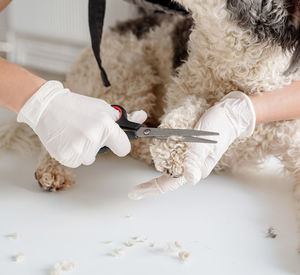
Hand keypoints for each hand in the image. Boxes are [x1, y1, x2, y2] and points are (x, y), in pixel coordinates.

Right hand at [17, 81, 146, 167]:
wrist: (47, 106)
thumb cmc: (76, 106)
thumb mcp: (102, 108)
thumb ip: (123, 118)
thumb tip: (142, 116)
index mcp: (106, 125)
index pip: (124, 148)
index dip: (119, 145)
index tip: (114, 143)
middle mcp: (94, 137)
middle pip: (102, 153)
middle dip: (96, 144)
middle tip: (84, 130)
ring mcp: (79, 148)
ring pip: (88, 159)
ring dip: (82, 150)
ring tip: (73, 134)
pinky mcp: (66, 155)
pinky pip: (75, 162)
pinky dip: (71, 154)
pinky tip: (66, 140)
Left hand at [128, 91, 255, 199]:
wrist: (229, 113)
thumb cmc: (220, 129)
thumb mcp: (205, 145)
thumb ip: (195, 161)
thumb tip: (189, 180)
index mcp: (194, 169)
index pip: (168, 183)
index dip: (150, 189)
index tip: (134, 193)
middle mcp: (189, 164)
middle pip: (164, 173)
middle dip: (151, 174)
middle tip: (139, 177)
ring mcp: (187, 154)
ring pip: (165, 159)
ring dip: (157, 153)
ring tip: (152, 142)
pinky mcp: (186, 143)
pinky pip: (170, 146)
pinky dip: (163, 142)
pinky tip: (161, 135)